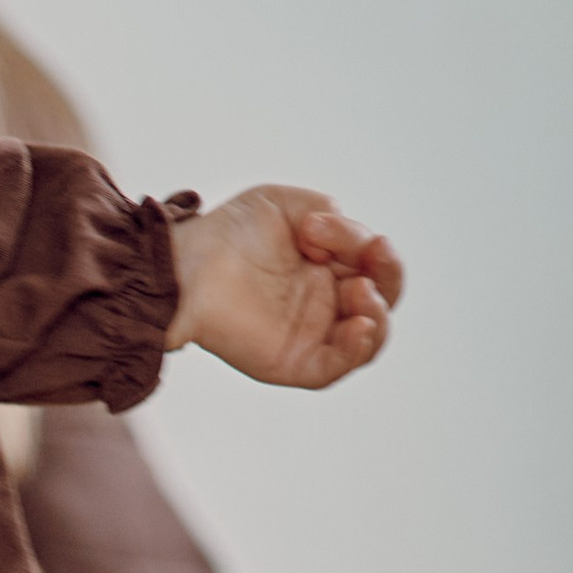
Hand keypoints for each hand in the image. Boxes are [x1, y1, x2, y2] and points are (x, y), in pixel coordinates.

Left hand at [166, 187, 400, 388]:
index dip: (372, 248)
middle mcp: (325, 303)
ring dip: (377, 316)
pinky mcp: (292, 362)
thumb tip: (348, 241)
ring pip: (368, 339)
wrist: (184, 265)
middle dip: (387, 277)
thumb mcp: (285, 204)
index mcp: (330, 268)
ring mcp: (311, 335)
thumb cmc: (228, 232)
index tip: (327, 226)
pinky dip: (356, 350)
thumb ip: (329, 211)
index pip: (374, 265)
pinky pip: (337, 368)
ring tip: (360, 291)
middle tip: (371, 255)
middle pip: (380, 302)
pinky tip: (359, 326)